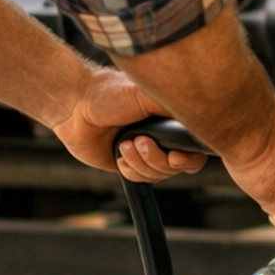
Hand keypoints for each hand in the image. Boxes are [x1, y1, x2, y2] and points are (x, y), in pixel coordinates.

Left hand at [50, 66, 207, 182]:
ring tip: (124, 144)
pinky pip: (141, 180)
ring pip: (160, 175)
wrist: (75, 107)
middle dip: (157, 158)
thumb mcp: (146, 95)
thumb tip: (199, 116)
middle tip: (139, 141)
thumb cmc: (109, 94)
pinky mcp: (130, 164)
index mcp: (172, 119)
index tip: (175, 156)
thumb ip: (174, 107)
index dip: (189, 157)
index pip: (196, 146)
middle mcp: (164, 136)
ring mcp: (147, 151)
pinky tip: (118, 155)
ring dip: (140, 162)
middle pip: (179, 166)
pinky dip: (130, 170)